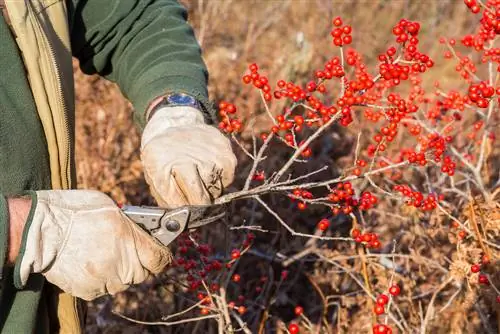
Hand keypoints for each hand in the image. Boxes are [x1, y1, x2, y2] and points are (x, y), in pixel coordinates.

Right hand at [16, 190, 170, 300]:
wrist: (37, 230)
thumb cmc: (74, 211)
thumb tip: (145, 232)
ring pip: (123, 282)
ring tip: (102, 254)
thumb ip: (131, 225)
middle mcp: (120, 262)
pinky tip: (89, 262)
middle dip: (138, 263)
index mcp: (128, 238)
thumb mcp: (110, 208)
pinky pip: (104, 288)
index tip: (159, 253)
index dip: (161, 255)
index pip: (159, 258)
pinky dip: (101, 279)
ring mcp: (105, 279)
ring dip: (119, 272)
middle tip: (124, 249)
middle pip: (143, 273)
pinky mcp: (89, 290)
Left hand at [141, 106, 236, 207]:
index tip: (187, 214)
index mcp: (166, 167)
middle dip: (199, 206)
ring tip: (198, 175)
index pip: (184, 205)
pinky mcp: (227, 153)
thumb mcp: (155, 177)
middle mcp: (191, 160)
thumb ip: (168, 201)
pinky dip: (219, 180)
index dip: (186, 214)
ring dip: (209, 191)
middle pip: (203, 200)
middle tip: (194, 200)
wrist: (176, 123)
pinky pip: (227, 180)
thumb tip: (184, 224)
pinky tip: (207, 168)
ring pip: (217, 191)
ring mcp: (212, 156)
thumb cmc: (163, 157)